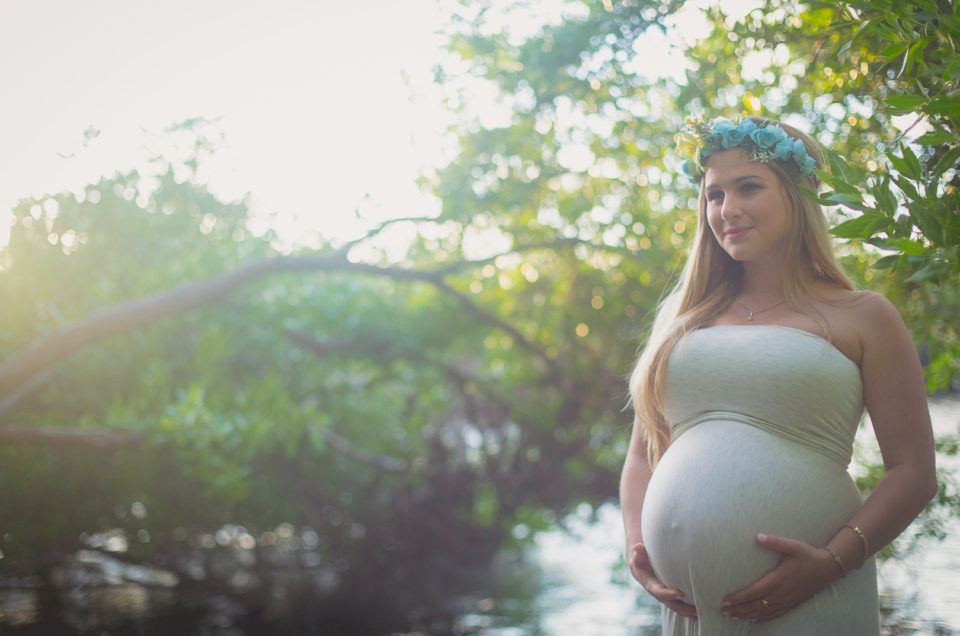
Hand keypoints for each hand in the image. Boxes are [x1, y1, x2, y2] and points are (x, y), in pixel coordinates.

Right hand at [628, 542, 696, 617]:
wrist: (641, 568)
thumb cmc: (641, 560)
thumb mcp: (638, 555)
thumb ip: (639, 553)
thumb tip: (638, 547)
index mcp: (650, 585)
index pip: (659, 592)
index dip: (669, 593)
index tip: (681, 593)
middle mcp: (658, 594)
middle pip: (671, 604)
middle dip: (684, 608)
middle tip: (698, 610)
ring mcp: (665, 597)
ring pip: (678, 607)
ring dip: (689, 612)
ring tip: (703, 613)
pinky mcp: (671, 597)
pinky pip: (681, 605)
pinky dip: (690, 610)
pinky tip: (702, 610)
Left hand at [721, 533, 840, 621]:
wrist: (829, 567)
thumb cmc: (809, 555)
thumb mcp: (792, 545)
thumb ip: (774, 542)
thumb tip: (757, 536)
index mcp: (778, 579)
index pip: (754, 592)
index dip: (739, 597)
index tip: (725, 600)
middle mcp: (781, 593)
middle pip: (756, 605)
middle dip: (738, 609)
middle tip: (723, 611)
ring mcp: (788, 600)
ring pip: (764, 612)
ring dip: (747, 615)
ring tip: (732, 617)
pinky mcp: (793, 603)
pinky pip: (776, 613)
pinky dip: (763, 618)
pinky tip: (754, 620)